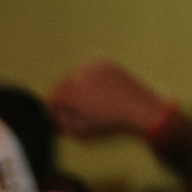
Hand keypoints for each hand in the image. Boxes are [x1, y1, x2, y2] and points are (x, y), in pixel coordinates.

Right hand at [48, 60, 172, 140]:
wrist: (142, 108)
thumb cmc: (111, 124)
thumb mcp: (80, 132)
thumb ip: (59, 123)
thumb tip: (50, 115)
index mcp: (68, 94)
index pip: (50, 100)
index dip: (57, 111)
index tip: (67, 117)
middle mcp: (76, 76)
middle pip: (60, 86)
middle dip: (67, 97)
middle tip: (83, 108)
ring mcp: (89, 65)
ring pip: (73, 75)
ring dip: (78, 85)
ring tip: (95, 98)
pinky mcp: (101, 59)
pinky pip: (86, 66)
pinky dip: (89, 75)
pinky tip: (101, 86)